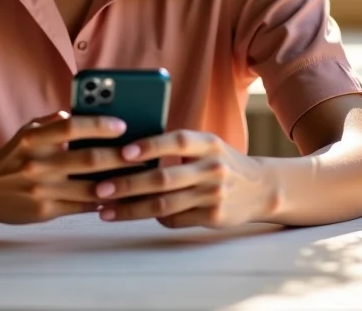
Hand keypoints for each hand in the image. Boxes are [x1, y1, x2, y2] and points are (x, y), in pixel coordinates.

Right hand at [0, 111, 135, 224]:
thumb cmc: (12, 155)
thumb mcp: (27, 131)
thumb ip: (54, 123)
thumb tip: (86, 115)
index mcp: (33, 138)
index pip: (72, 127)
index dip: (99, 125)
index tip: (122, 124)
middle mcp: (37, 163)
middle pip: (87, 160)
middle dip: (119, 157)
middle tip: (143, 153)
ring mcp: (41, 190)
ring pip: (89, 188)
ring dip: (118, 183)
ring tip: (140, 177)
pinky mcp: (45, 212)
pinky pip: (81, 207)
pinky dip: (102, 202)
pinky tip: (120, 197)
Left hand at [93, 130, 273, 228]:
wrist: (261, 188)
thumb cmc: (220, 161)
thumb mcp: (206, 145)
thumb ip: (176, 145)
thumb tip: (128, 148)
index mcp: (208, 143)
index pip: (177, 142)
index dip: (150, 146)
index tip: (123, 152)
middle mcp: (213, 168)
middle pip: (163, 178)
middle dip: (127, 184)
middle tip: (100, 188)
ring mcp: (214, 195)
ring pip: (164, 205)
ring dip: (131, 209)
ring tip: (105, 210)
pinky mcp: (214, 218)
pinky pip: (175, 219)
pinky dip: (152, 218)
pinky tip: (131, 215)